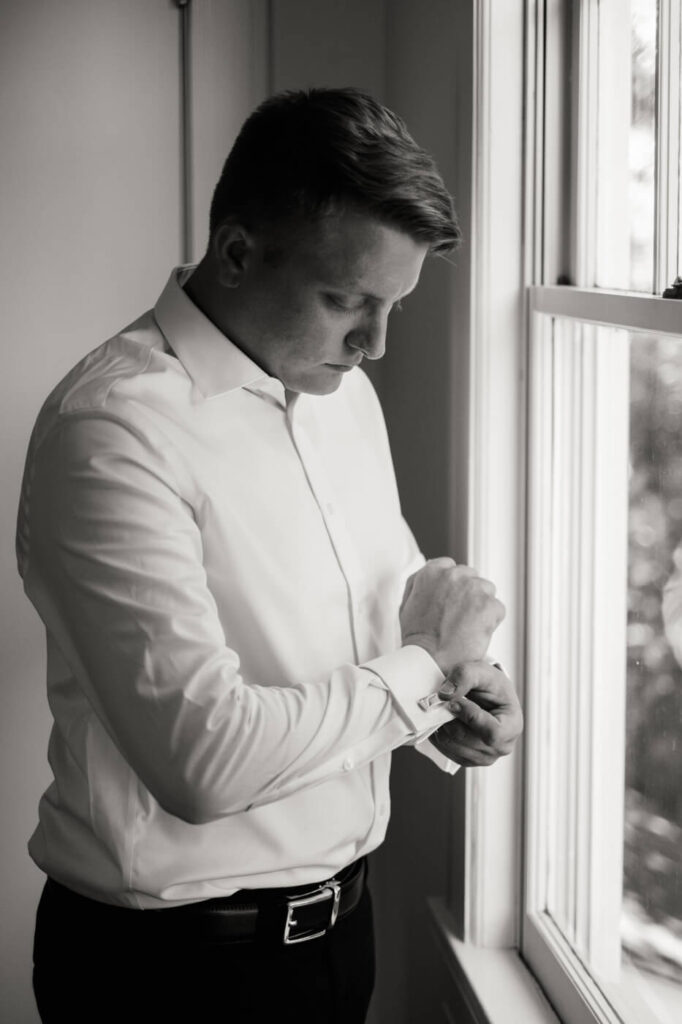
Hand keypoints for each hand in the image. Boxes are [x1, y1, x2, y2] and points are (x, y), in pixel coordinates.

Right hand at [400, 558, 504, 673]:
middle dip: (468, 596)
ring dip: (481, 607)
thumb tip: (433, 569)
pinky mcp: (489, 604)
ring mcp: (473, 587)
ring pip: (487, 591)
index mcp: (432, 571)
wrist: (430, 661)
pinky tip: (474, 635)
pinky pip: (497, 609)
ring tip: (466, 628)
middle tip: (458, 620)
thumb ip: (420, 583)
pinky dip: (490, 623)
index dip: (453, 589)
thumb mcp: (407, 603)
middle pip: (471, 578)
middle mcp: (453, 574)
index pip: (451, 568)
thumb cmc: (418, 638)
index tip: (450, 604)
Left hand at [430, 661, 522, 766]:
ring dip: (442, 725)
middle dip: (450, 718)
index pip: (491, 732)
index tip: (455, 701)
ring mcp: (484, 757)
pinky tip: (443, 719)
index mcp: (512, 726)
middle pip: (466, 739)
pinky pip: (444, 749)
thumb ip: (464, 676)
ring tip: (444, 709)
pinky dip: (439, 734)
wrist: (485, 695)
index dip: (470, 716)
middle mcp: (501, 746)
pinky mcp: (467, 759)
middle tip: (444, 702)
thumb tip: (444, 695)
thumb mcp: (480, 671)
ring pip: (451, 744)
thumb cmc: (489, 684)